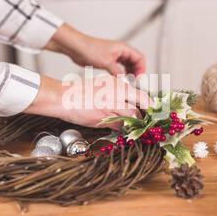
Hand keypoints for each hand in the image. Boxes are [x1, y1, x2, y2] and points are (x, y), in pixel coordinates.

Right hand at [26, 75, 151, 128]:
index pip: (142, 96)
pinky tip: (123, 131)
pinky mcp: (104, 117)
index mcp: (118, 83)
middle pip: (141, 107)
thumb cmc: (80, 93)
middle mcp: (118, 92)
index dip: (150, 106)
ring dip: (136, 126)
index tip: (153, 113)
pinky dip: (123, 130)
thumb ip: (117, 94)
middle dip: (146, 118)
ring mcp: (111, 105)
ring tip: (137, 130)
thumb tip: (130, 105)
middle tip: (148, 124)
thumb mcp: (102, 86)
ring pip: (133, 118)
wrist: (63, 97)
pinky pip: (120, 126)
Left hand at [46, 24, 145, 76]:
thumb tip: (126, 82)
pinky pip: (120, 68)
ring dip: (130, 74)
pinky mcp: (109, 61)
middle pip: (135, 62)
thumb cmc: (91, 49)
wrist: (77, 48)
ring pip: (128, 66)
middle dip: (137, 72)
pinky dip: (122, 74)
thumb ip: (118, 72)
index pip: (140, 57)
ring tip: (128, 83)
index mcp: (124, 48)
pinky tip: (120, 81)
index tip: (139, 78)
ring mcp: (115, 56)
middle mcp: (121, 51)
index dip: (142, 68)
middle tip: (134, 83)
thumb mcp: (107, 62)